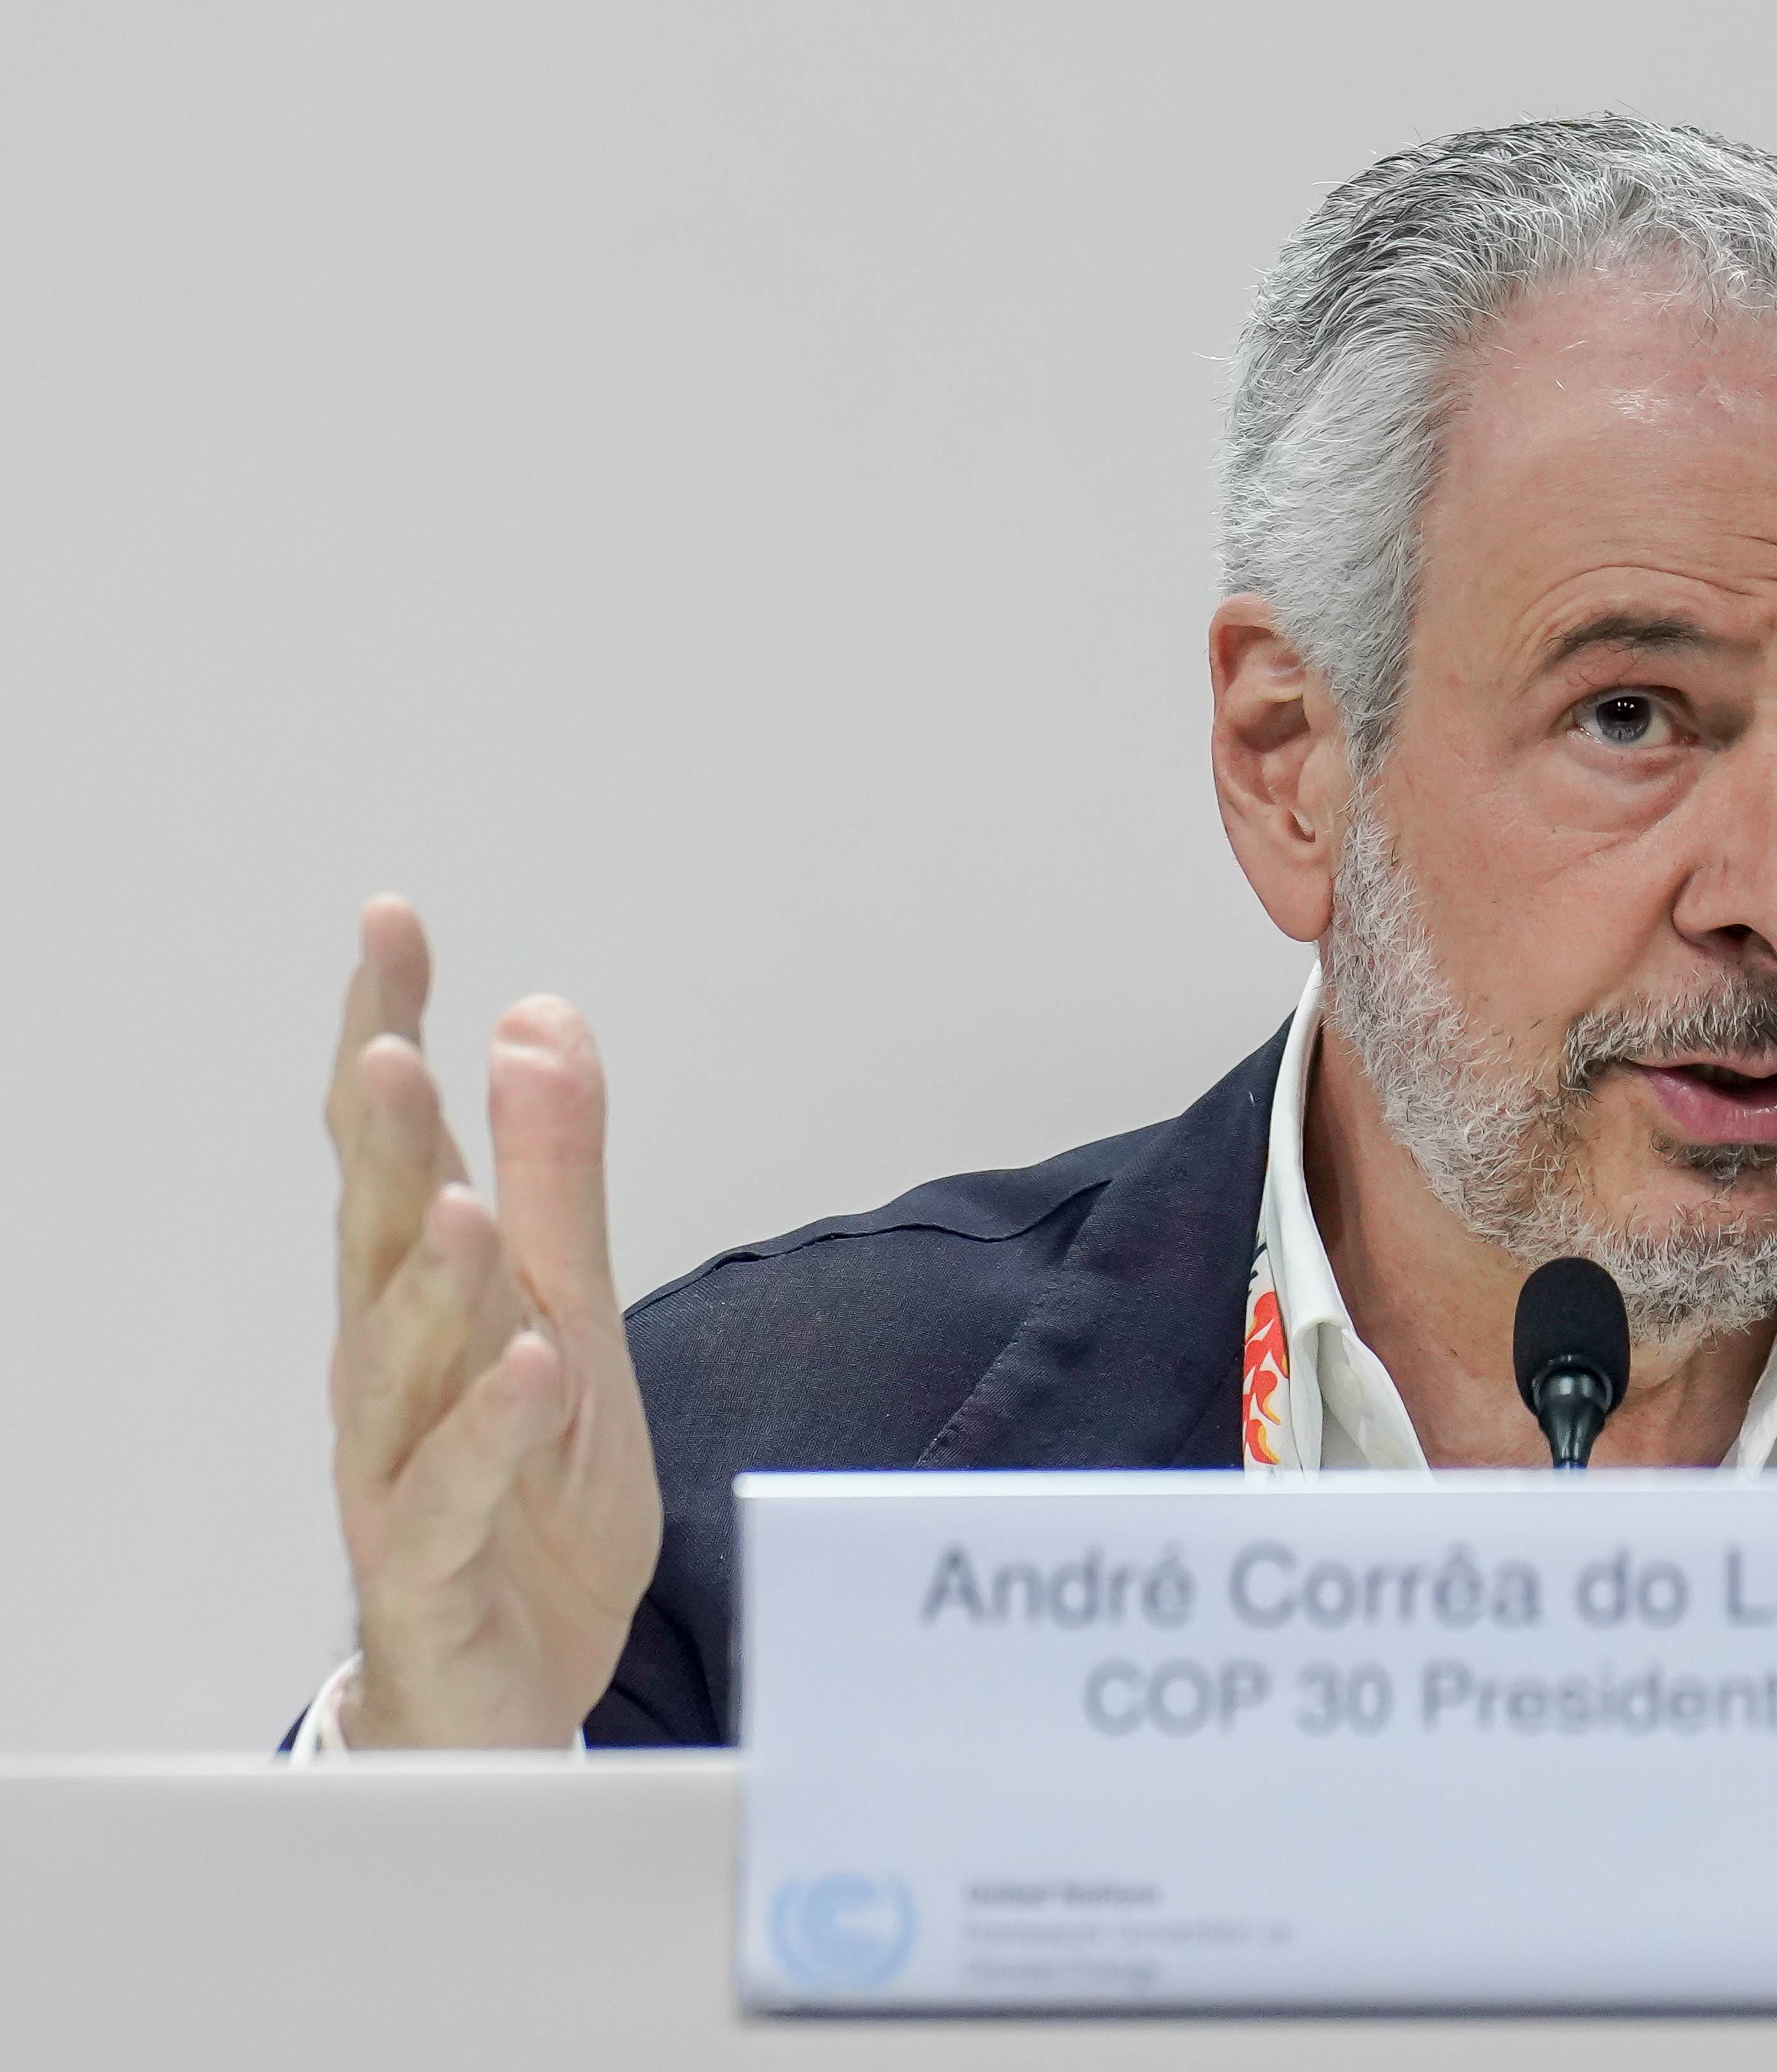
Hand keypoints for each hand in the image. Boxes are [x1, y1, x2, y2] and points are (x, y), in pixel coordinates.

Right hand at [323, 897, 659, 1746]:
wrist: (520, 1683)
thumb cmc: (532, 1492)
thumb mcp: (571, 1308)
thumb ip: (555, 1173)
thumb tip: (537, 1020)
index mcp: (426, 1294)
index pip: (398, 1143)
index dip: (386, 1029)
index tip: (392, 923)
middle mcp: (391, 1370)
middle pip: (374, 1236)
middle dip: (380, 1140)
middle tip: (386, 1042)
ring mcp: (396, 1470)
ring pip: (397, 1365)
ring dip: (428, 1284)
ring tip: (460, 1202)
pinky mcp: (426, 1568)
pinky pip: (450, 1495)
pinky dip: (492, 1433)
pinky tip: (533, 1369)